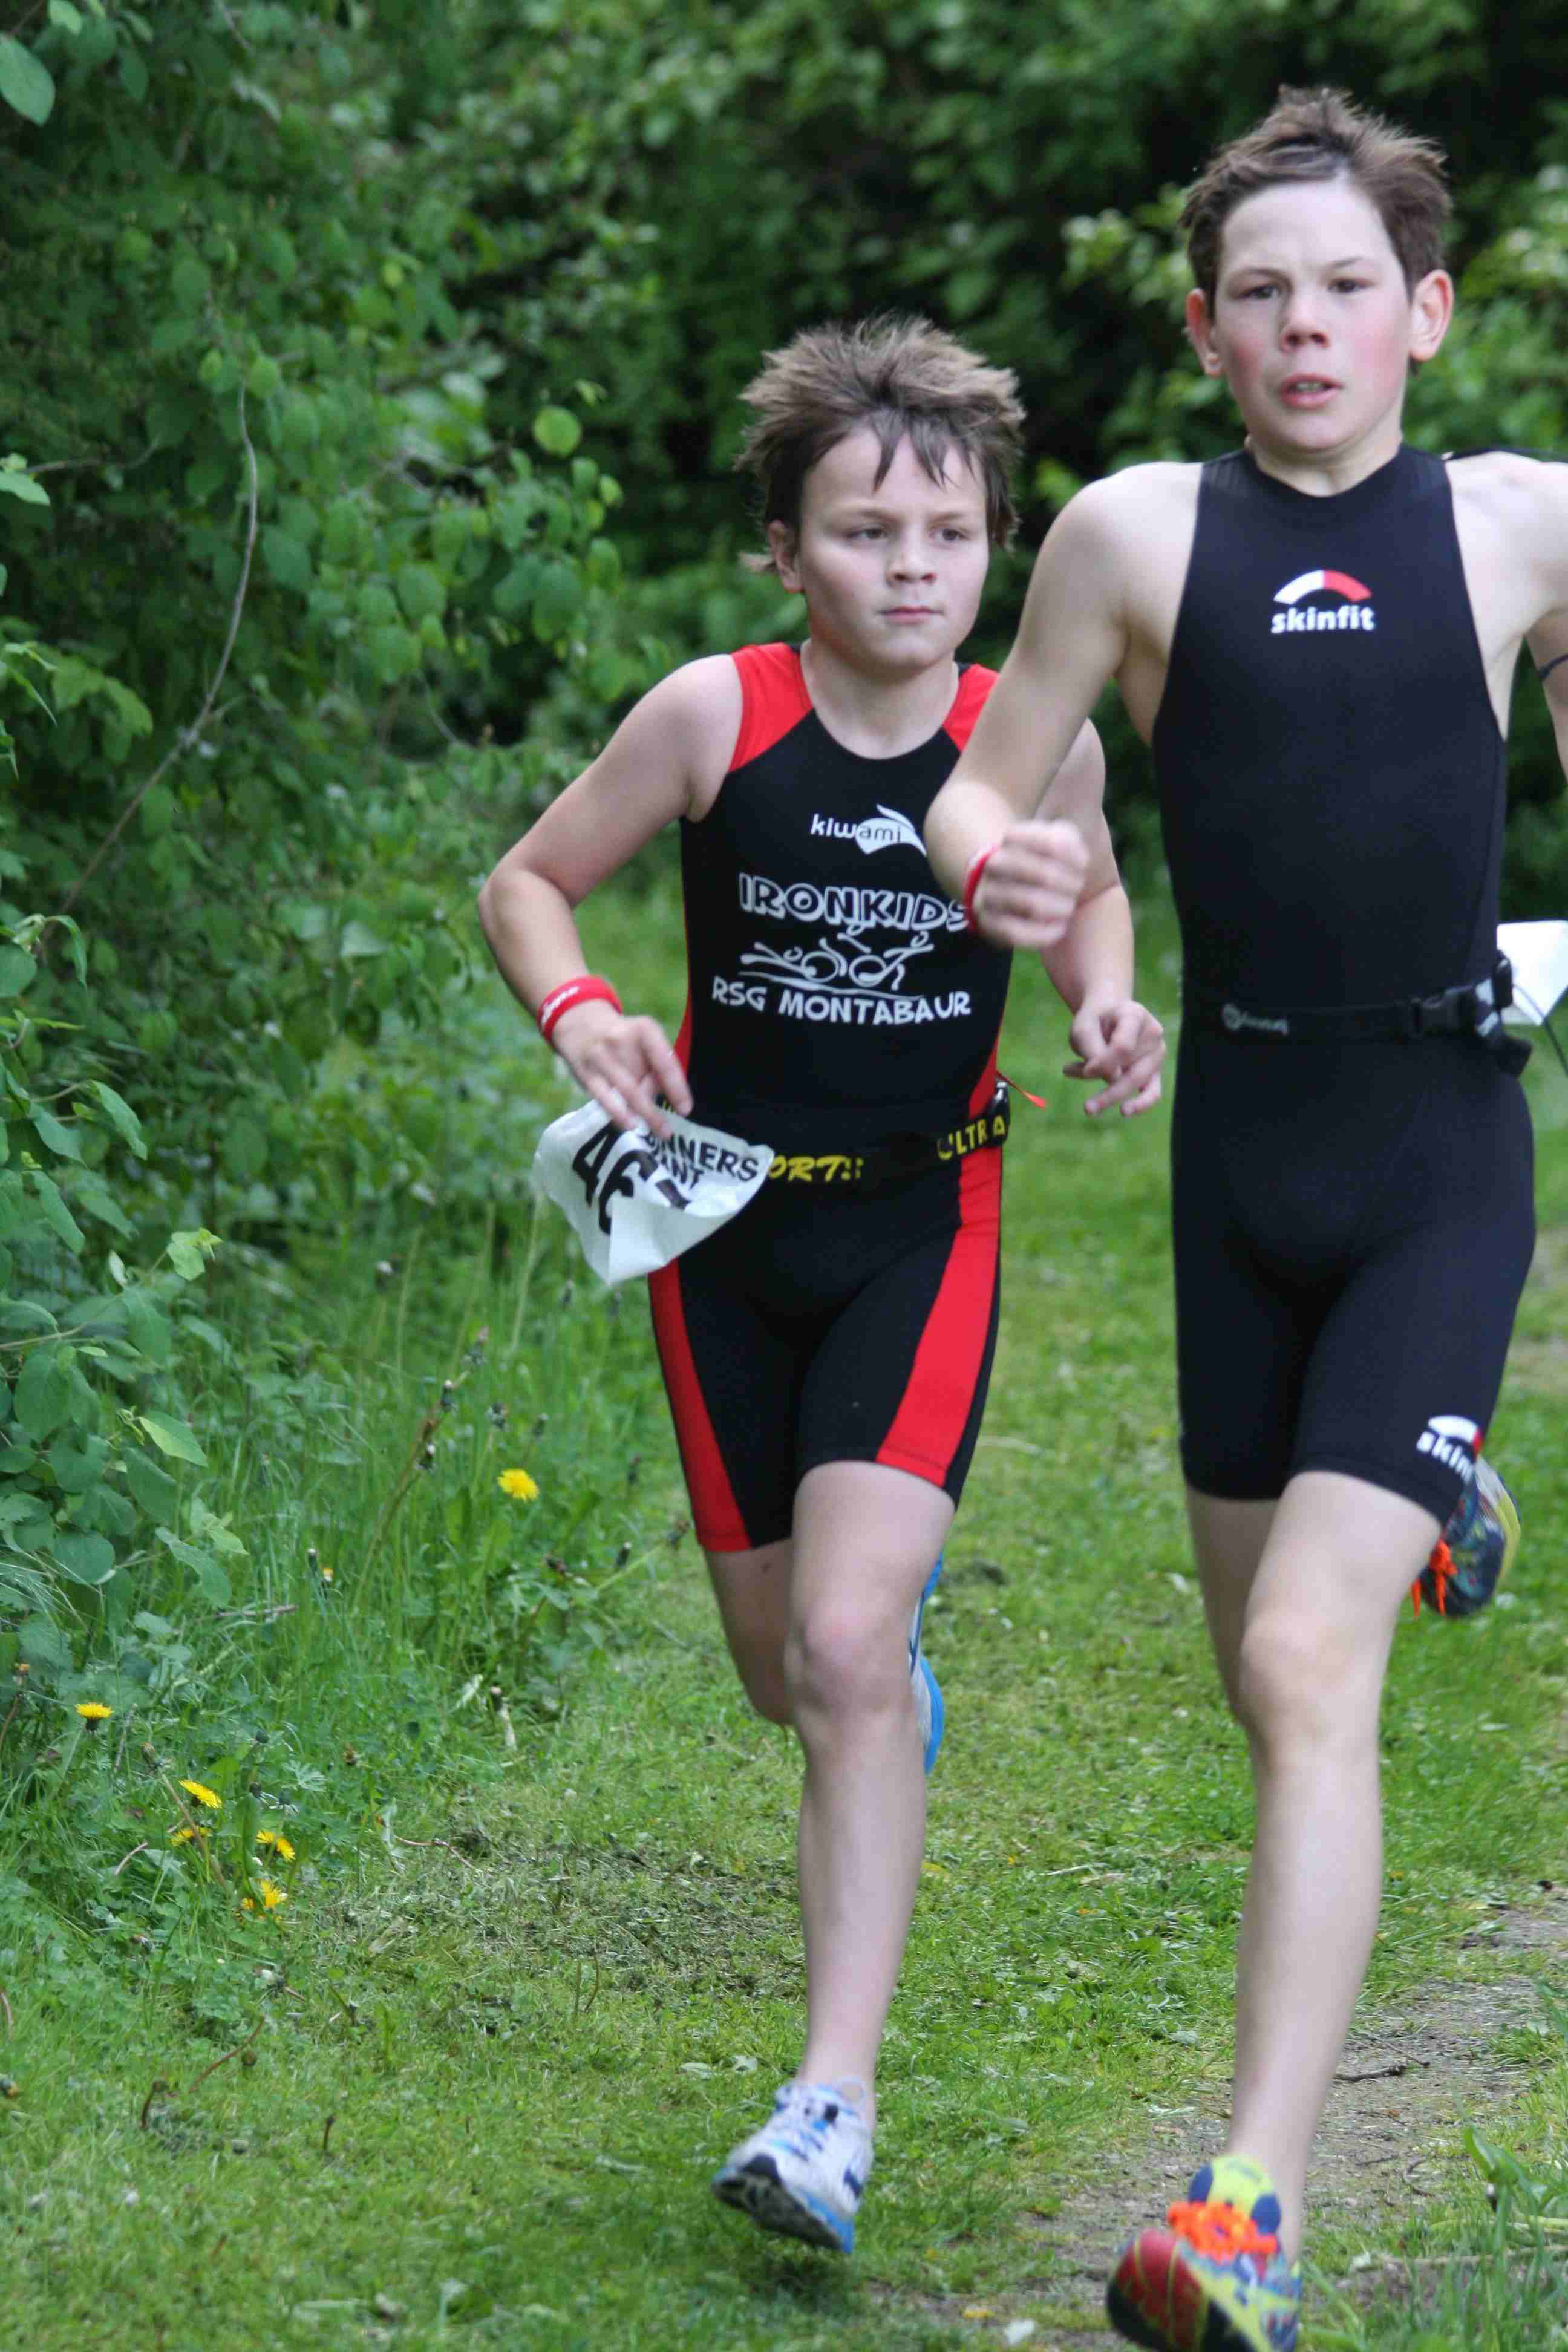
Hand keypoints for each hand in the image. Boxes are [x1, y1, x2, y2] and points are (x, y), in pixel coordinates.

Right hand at [547, 1001, 692, 1135]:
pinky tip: (629, 1125)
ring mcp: (601, 1057)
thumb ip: (655, 1065)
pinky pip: (604, 1098)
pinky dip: (618, 1114)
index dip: (677, 1088)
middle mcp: (621, 1040)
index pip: (665, 1062)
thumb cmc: (623, 1038)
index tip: (685, 1110)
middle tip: (667, 1131)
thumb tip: (662, 1098)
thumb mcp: (643, 1039)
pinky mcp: (586, 1072)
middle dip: (655, 1109)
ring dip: (642, 1114)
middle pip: (643, 1080)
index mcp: (645, 1030)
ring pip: (625, 1091)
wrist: (579, 1023)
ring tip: (654, 1131)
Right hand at [970, 820, 1089, 948]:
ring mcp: (988, 894)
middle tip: (1077, 888)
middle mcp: (995, 863)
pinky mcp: (988, 923)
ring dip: (1062, 908)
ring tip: (1068, 906)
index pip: (1053, 843)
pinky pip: (1019, 933)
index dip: (1076, 858)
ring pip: (1033, 905)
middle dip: (1072, 885)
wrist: (1002, 885)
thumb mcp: (1054, 840)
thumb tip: (1079, 861)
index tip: (1082, 865)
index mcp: (1012, 838)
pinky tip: (1059, 927)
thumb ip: (1069, 842)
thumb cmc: (1039, 861)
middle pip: (1046, 875)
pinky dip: (1046, 933)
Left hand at [1064, 997, 1164, 1116]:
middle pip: (1133, 1070)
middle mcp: (1152, 1034)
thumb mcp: (1083, 1028)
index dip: (1102, 1064)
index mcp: (1134, 1015)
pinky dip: (1141, 1104)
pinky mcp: (1154, 1071)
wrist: (1105, 1017)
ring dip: (1111, 1096)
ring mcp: (1156, 1053)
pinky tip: (1125, 1111)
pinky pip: (1154, 1091)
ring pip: (1137, 1082)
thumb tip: (1113, 1080)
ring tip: (1089, 1108)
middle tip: (1087, 1108)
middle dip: (1109, 1093)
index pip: (1123, 1047)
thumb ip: (1094, 1050)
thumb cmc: (1093, 1022)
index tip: (1076, 1069)